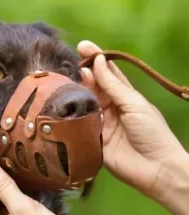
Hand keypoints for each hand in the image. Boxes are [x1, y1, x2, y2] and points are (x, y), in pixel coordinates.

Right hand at [78, 41, 188, 214]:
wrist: (155, 168)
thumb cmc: (151, 132)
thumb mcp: (134, 104)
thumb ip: (113, 85)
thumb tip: (98, 61)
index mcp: (124, 96)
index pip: (107, 73)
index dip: (95, 59)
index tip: (82, 46)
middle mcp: (109, 108)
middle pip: (93, 87)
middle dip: (81, 75)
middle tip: (69, 65)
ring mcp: (99, 124)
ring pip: (83, 105)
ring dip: (73, 94)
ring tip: (61, 81)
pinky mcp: (91, 140)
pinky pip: (78, 126)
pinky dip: (70, 117)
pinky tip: (60, 107)